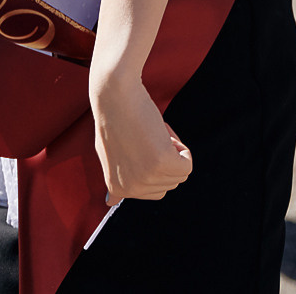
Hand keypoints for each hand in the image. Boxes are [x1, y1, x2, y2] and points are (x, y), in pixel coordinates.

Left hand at [90, 72, 191, 204]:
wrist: (115, 95)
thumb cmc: (113, 119)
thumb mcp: (108, 156)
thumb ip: (114, 179)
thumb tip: (108, 201)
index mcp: (118, 189)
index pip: (155, 191)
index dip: (154, 165)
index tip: (139, 146)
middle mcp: (131, 189)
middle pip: (169, 184)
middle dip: (165, 159)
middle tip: (146, 136)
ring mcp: (146, 178)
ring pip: (180, 174)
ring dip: (173, 151)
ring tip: (151, 133)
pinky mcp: (162, 163)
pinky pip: (187, 165)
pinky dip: (182, 148)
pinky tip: (162, 132)